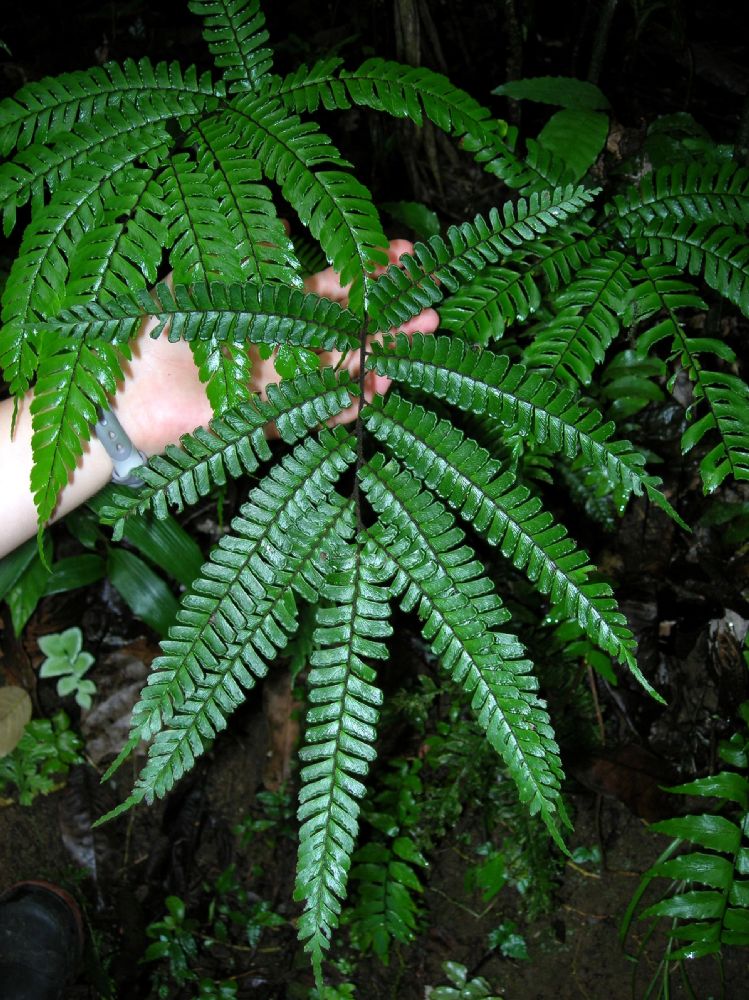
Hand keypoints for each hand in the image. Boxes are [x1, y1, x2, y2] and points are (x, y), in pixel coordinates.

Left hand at [116, 240, 438, 454]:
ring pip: (344, 370)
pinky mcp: (273, 418)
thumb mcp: (203, 282)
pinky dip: (349, 403)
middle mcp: (282, 343)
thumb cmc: (152, 332)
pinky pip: (319, 412)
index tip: (404, 256)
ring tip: (417, 343)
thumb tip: (287, 220)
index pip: (331, 287)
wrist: (121, 394)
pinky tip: (379, 387)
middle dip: (392, 316)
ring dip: (383, 358)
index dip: (369, 272)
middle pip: (349, 329)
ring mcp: (282, 382)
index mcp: (269, 306)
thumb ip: (250, 261)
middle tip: (429, 305)